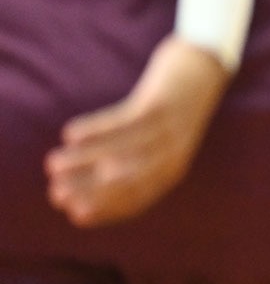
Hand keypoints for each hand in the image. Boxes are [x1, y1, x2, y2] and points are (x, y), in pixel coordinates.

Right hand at [45, 35, 229, 227]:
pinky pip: (126, 121)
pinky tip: (70, 134)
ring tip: (53, 163)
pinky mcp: (161, 104)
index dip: (106, 208)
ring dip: (85, 159)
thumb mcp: (156, 142)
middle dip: (92, 190)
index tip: (74, 215)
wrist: (202, 69)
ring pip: (123, 151)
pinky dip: (98, 129)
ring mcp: (169, 129)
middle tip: (56, 194)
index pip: (138, 198)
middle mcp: (173, 154)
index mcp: (171, 169)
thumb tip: (87, 184)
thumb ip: (129, 162)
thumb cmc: (167, 112)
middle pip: (130, 179)